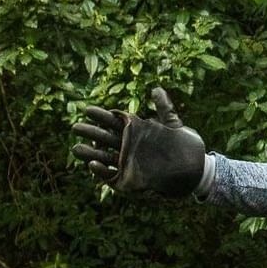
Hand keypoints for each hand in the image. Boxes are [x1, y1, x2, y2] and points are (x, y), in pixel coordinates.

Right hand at [70, 87, 206, 197]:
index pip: (114, 121)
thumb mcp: (173, 127)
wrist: (190, 171)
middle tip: (76, 127)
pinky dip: (101, 171)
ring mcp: (125, 162)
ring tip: (76, 149)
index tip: (88, 109)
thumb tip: (156, 88)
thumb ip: (165, 108)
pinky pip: (110, 175)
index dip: (101, 116)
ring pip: (103, 156)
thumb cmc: (180, 148)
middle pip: (104, 138)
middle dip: (90, 133)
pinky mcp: (126, 179)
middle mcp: (127, 146)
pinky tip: (93, 165)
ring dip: (89, 153)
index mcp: (135, 132)